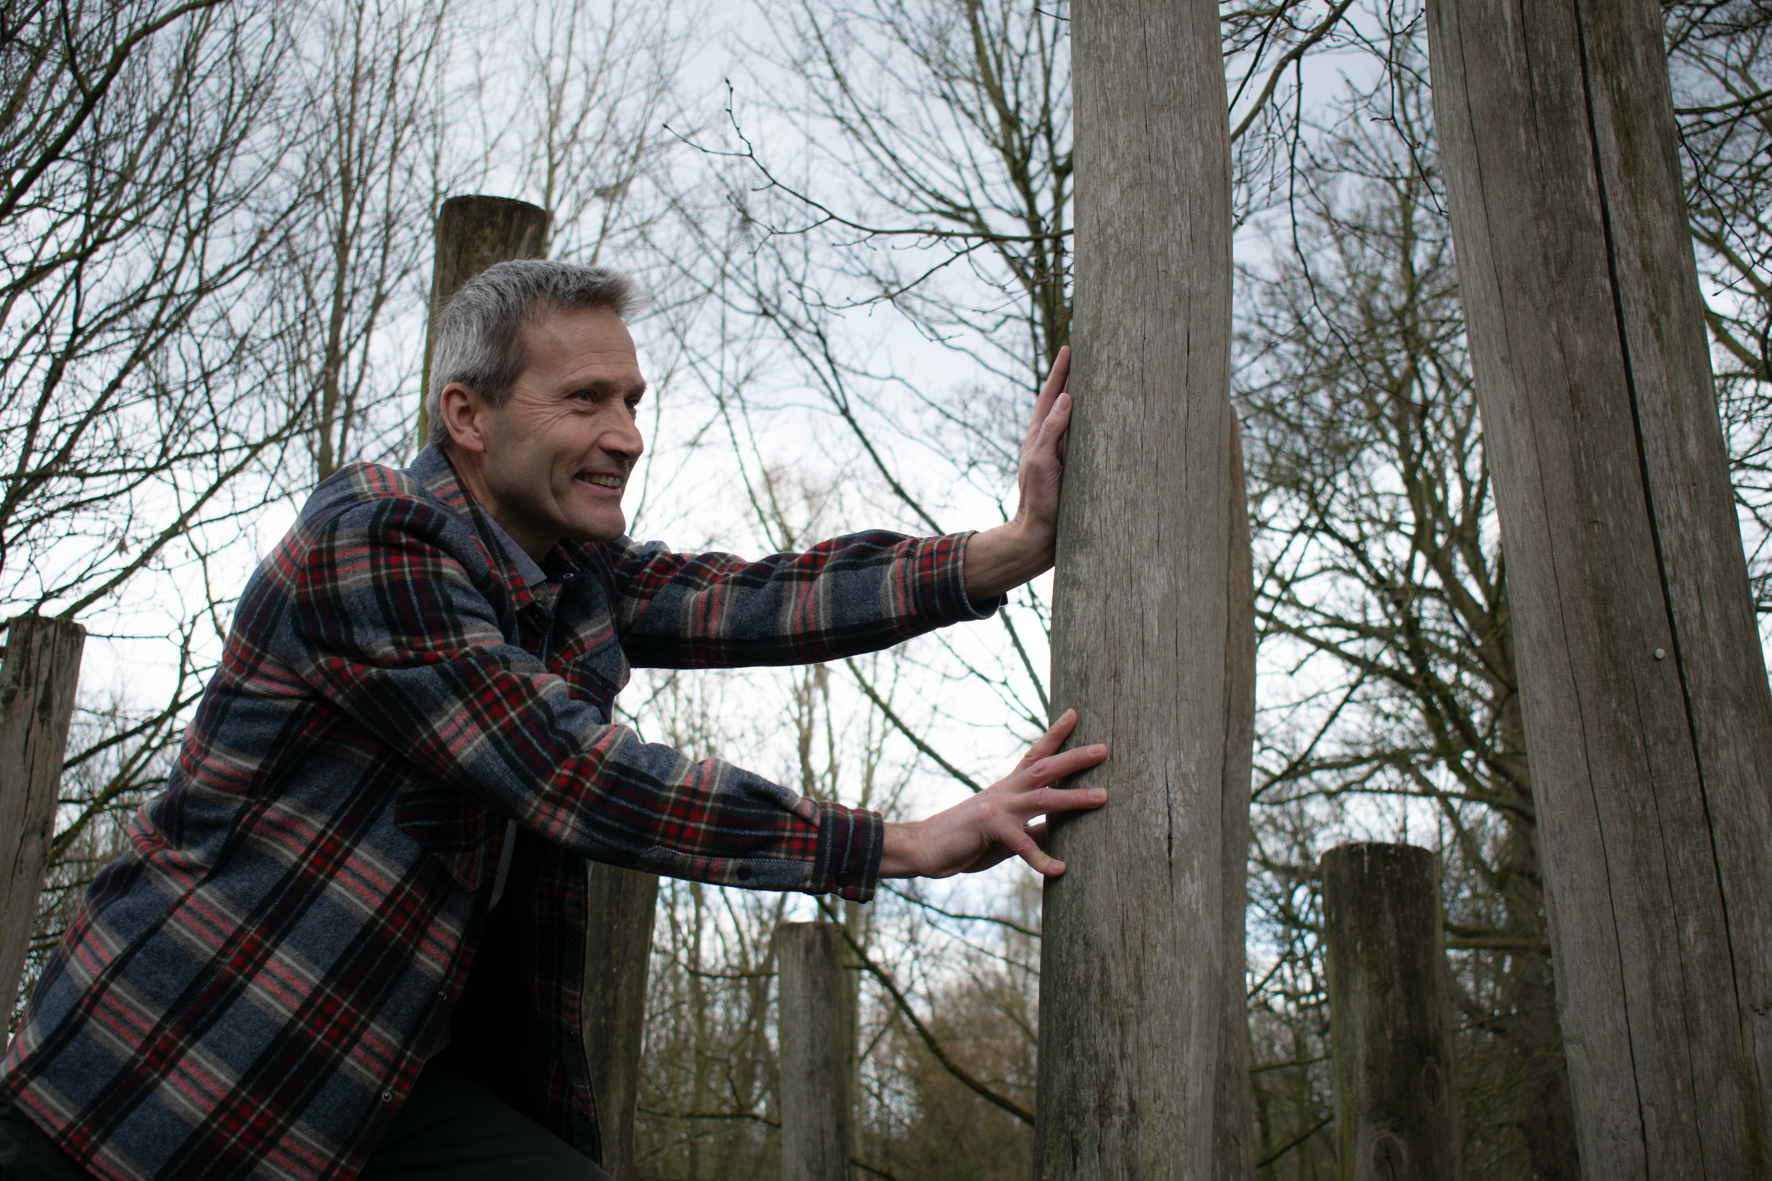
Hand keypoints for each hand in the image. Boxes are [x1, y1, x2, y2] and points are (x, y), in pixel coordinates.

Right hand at [880, 708, 1105, 878]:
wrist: (925, 846)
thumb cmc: (966, 839)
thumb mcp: (1006, 833)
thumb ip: (1033, 829)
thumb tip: (1060, 830)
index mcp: (1007, 788)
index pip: (1034, 755)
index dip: (1054, 735)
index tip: (1074, 715)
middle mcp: (1005, 791)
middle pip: (1045, 768)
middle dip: (1075, 758)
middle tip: (1103, 749)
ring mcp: (998, 808)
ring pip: (1042, 798)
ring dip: (1074, 797)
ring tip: (1102, 796)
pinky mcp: (991, 830)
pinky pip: (1022, 844)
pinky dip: (1041, 857)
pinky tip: (1059, 869)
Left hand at [962, 346, 1072, 599]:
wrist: (1040, 535)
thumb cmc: (1039, 500)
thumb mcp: (1041, 462)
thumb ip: (1051, 431)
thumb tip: (1066, 399)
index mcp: (1039, 436)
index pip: (1051, 396)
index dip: (1060, 372)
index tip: (1069, 348)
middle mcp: (1050, 442)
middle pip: (1061, 402)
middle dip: (1071, 378)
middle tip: (1084, 355)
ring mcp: (1061, 455)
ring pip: (1073, 419)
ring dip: (1082, 397)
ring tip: (1094, 377)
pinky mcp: (1073, 469)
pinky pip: (1083, 438)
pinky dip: (1090, 422)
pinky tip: (1101, 419)